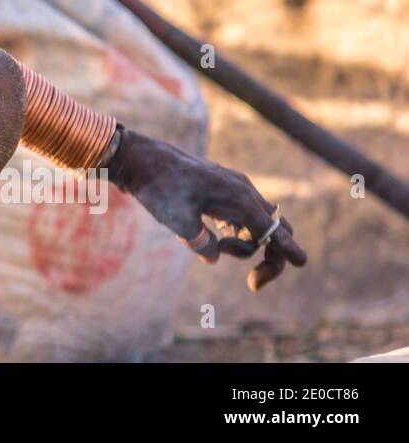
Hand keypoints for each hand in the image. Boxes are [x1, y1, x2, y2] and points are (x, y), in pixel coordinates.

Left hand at [109, 129, 306, 290]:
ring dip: (244, 245)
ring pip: (257, 224)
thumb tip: (213, 257)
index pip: (274, 232)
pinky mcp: (221, 190)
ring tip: (216, 247)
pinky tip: (217, 239)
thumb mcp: (178, 222)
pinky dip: (236, 233)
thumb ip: (202, 244)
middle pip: (274, 229)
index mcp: (239, 199)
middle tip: (253, 283)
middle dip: (270, 257)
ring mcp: (234, 188)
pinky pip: (241, 217)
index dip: (287, 251)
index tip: (302, 263)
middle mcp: (243, 191)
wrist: (139, 158)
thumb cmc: (159, 188)